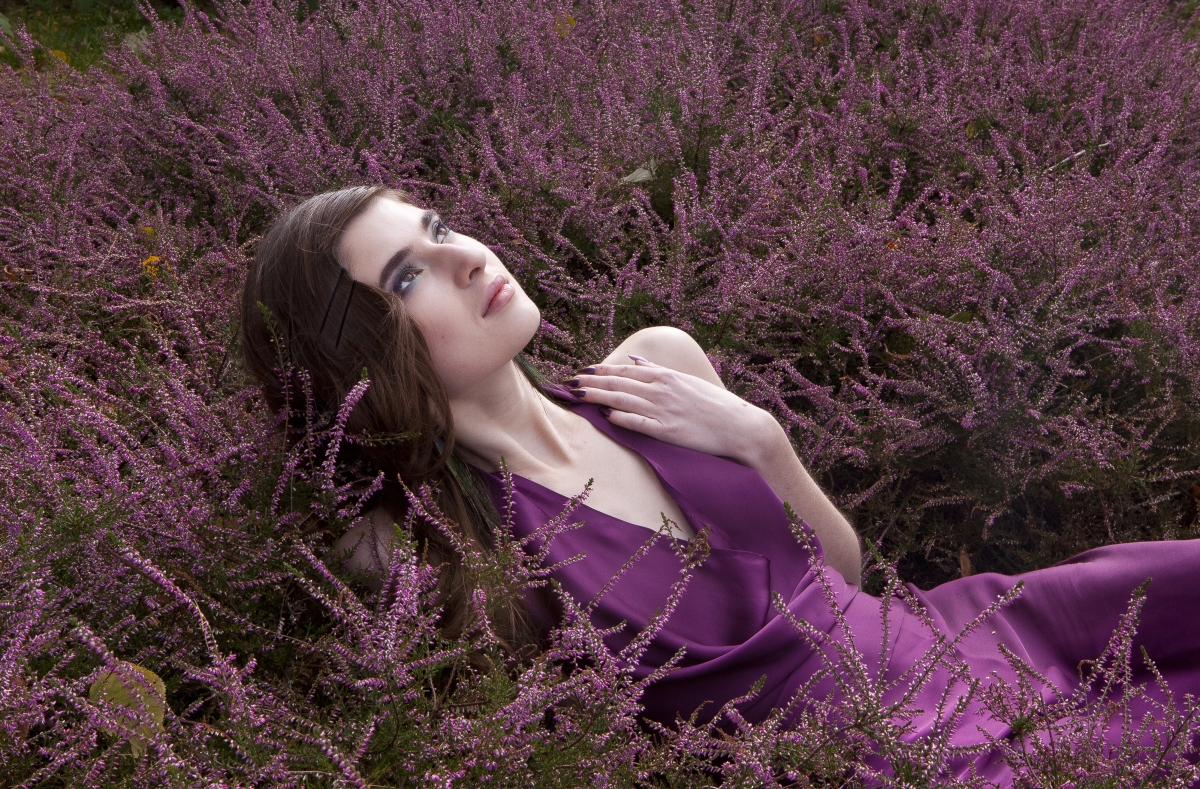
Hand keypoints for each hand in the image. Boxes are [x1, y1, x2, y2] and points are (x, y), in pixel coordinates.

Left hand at [567, 356, 782, 466]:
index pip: (626, 371)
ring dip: (597, 396)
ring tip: (577, 395)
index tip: (582, 371)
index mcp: (666, 376)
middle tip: (569, 382)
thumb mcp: (686, 380)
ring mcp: (664, 410)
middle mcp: (662, 390)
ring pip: (623, 399)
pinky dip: (621, 417)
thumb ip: (659, 370)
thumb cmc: (714, 405)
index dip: (601, 371)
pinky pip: (639, 422)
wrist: (741, 427)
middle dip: (591, 382)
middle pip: (618, 383)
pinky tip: (605, 415)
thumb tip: (635, 360)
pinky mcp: (668, 431)